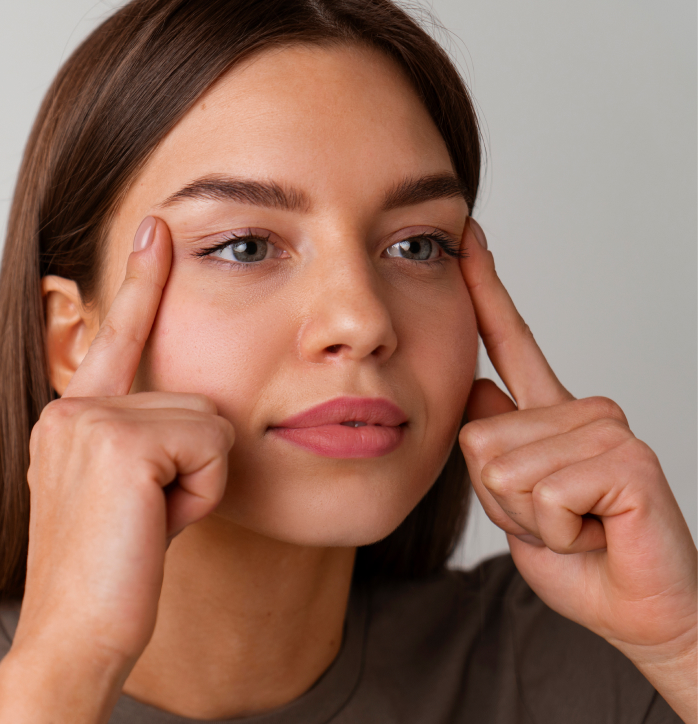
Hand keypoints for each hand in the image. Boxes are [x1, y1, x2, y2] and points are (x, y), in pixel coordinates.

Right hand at [0, 217, 233, 723]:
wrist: (76, 634)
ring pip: (209, 422)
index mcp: (71, 418)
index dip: (140, 283)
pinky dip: (201, 493)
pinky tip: (157, 524)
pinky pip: (212, 447)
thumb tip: (197, 419)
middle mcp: (72, 409)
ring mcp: (90, 420)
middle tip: (147, 518)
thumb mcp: (123, 496)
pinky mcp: (120, 440)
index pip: (115, 339)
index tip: (156, 227)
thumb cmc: (109, 575)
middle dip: (193, 465)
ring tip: (148, 523)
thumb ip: (142, 443)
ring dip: (197, 482)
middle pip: (194, 399)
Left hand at [458, 218, 696, 721]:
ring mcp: (608, 428)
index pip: (513, 340)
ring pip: (504, 468)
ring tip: (578, 526)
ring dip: (529, 519)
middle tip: (556, 520)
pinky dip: (554, 531)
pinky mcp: (627, 458)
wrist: (639, 611)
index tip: (468, 237)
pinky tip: (596, 530)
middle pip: (479, 436)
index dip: (486, 289)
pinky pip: (541, 493)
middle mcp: (582, 411)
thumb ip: (500, 444)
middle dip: (500, 499)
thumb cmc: (584, 561)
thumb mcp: (519, 503)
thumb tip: (479, 386)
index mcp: (553, 416)